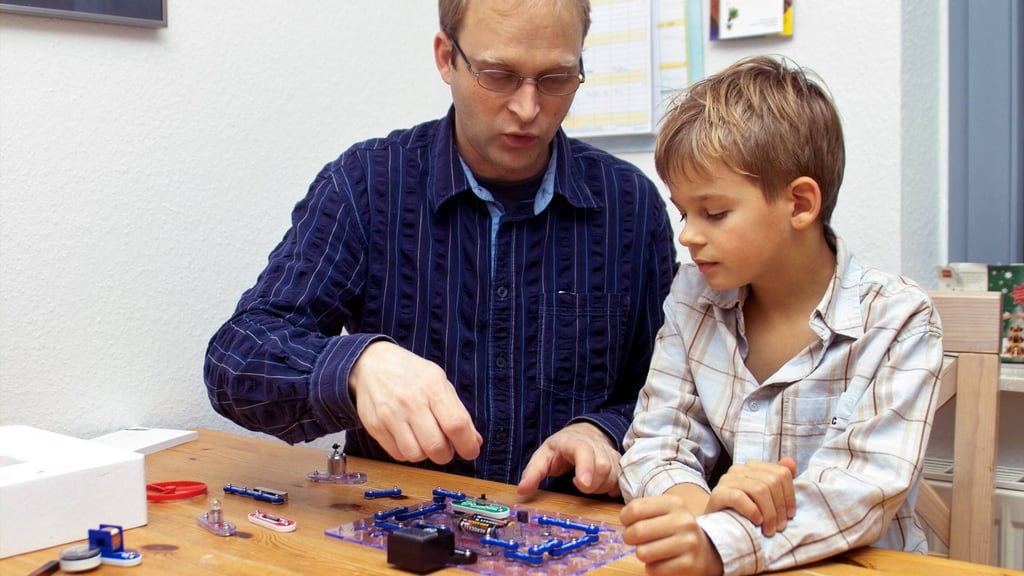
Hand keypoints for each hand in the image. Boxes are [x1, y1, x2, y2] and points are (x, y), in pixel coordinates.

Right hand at [349, 341, 481, 463]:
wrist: (372, 364)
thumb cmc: (411, 374)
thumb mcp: (440, 382)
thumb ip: (458, 412)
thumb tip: (474, 442)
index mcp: (432, 387)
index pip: (455, 425)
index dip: (467, 445)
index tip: (470, 451)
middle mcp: (411, 402)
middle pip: (436, 446)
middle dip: (446, 454)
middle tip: (445, 447)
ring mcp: (390, 415)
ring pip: (416, 455)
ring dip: (425, 454)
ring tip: (425, 441)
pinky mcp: (375, 427)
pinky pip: (398, 454)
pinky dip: (408, 453)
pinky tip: (409, 439)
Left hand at [516, 422, 620, 496]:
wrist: (584, 434)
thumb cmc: (561, 448)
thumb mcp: (543, 456)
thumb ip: (533, 472)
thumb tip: (522, 490)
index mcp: (575, 441)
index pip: (584, 451)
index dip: (586, 467)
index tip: (582, 484)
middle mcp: (597, 445)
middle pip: (603, 467)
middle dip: (592, 484)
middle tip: (578, 484)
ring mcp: (611, 454)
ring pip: (614, 476)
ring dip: (600, 487)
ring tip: (587, 484)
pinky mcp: (619, 464)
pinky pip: (621, 480)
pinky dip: (611, 488)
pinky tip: (601, 486)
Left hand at [620, 494, 723, 575]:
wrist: (707, 549)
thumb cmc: (677, 529)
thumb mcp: (665, 510)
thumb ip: (643, 509)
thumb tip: (624, 518)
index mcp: (675, 503)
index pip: (635, 509)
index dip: (625, 518)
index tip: (628, 522)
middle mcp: (684, 521)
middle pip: (637, 531)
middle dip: (629, 537)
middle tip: (635, 539)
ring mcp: (688, 543)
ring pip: (643, 552)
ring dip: (642, 553)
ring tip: (652, 550)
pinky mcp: (688, 565)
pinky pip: (653, 569)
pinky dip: (653, 567)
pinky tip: (662, 561)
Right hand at [705, 457, 796, 535]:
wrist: (716, 524)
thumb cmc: (744, 511)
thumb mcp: (765, 497)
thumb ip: (778, 479)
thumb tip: (790, 463)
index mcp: (753, 467)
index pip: (782, 473)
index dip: (790, 495)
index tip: (790, 515)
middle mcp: (740, 469)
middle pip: (772, 482)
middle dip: (780, 507)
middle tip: (779, 527)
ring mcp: (727, 479)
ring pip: (758, 489)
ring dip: (769, 513)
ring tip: (769, 529)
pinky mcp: (718, 493)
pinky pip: (739, 497)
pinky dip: (752, 511)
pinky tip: (757, 521)